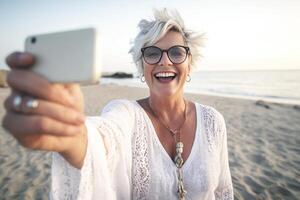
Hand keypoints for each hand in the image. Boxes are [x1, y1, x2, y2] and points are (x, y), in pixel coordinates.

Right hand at [2, 52, 86, 167]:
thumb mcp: (72, 89)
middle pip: (18, 79)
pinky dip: (59, 126)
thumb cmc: (70, 106)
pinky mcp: (15, 126)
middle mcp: (17, 89)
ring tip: (79, 119)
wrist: (73, 131)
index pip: (15, 61)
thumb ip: (65, 77)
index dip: (18, 58)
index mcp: (30, 75)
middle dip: (47, 88)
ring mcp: (12, 107)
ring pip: (31, 105)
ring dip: (61, 113)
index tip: (31, 59)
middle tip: (70, 99)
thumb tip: (66, 69)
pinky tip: (72, 129)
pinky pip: (36, 124)